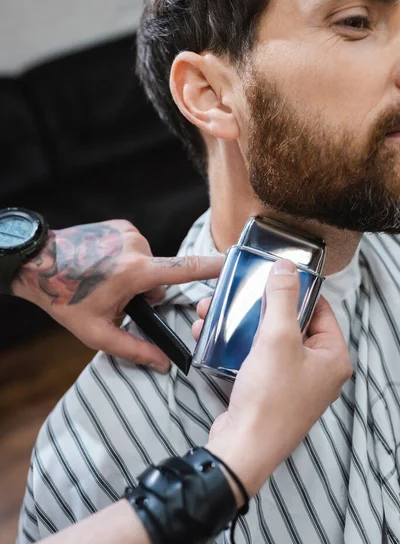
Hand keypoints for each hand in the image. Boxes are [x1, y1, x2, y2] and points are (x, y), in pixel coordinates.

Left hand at [12, 220, 222, 372]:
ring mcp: (128, 231)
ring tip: (105, 280)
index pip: (183, 270)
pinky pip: (137, 247)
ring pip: (149, 262)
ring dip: (136, 274)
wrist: (37, 262)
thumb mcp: (96, 332)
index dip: (212, 268)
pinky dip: (127, 259)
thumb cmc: (64, 298)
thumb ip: (134, 349)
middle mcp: (136, 246)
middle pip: (161, 276)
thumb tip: (163, 363)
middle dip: (147, 290)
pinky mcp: (121, 225)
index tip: (233, 262)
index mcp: (134, 272)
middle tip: (116, 296)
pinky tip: (104, 265)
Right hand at [193, 259, 351, 498]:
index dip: (295, 291)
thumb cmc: (269, 399)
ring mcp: (292, 382)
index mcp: (332, 357)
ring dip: (240, 324)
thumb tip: (286, 268)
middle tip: (237, 294)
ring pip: (267, 339)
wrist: (243, 446)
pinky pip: (255, 357)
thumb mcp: (277, 338)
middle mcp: (316, 370)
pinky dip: (235, 344)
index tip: (271, 277)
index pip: (320, 310)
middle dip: (257, 307)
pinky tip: (210, 335)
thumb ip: (283, 298)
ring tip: (213, 311)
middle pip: (290, 323)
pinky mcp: (269, 390)